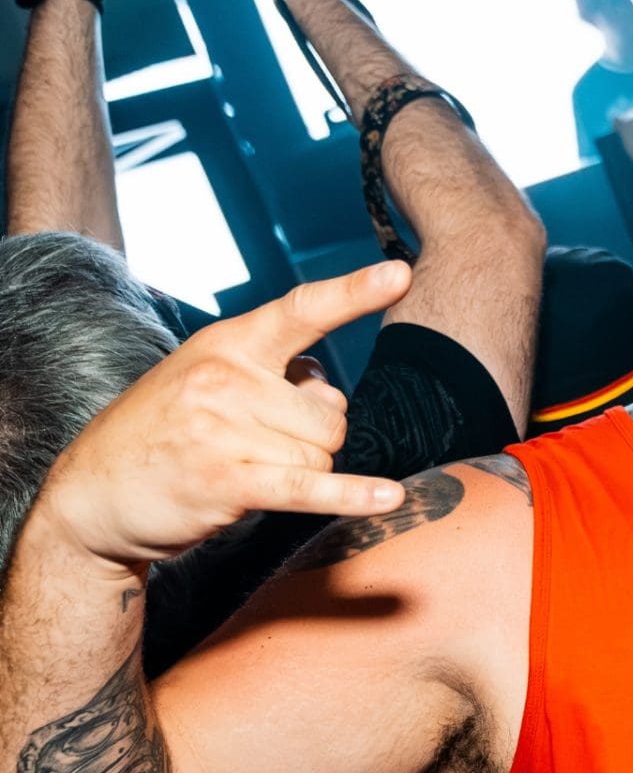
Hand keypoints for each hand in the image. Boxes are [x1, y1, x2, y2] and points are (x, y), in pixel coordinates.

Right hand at [40, 261, 411, 569]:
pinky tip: (389, 498)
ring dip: (301, 474)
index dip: (354, 292)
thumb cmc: (166, 435)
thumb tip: (329, 389)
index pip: (300, 310)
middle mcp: (224, 378)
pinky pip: (307, 488)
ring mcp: (221, 429)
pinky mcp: (224, 482)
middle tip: (259, 446)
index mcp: (226, 344)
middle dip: (315, 440)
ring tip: (246, 469)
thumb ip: (273, 375)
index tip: (400, 273)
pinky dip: (352, 497)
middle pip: (331, 414)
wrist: (93, 494)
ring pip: (322, 457)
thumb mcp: (209, 382)